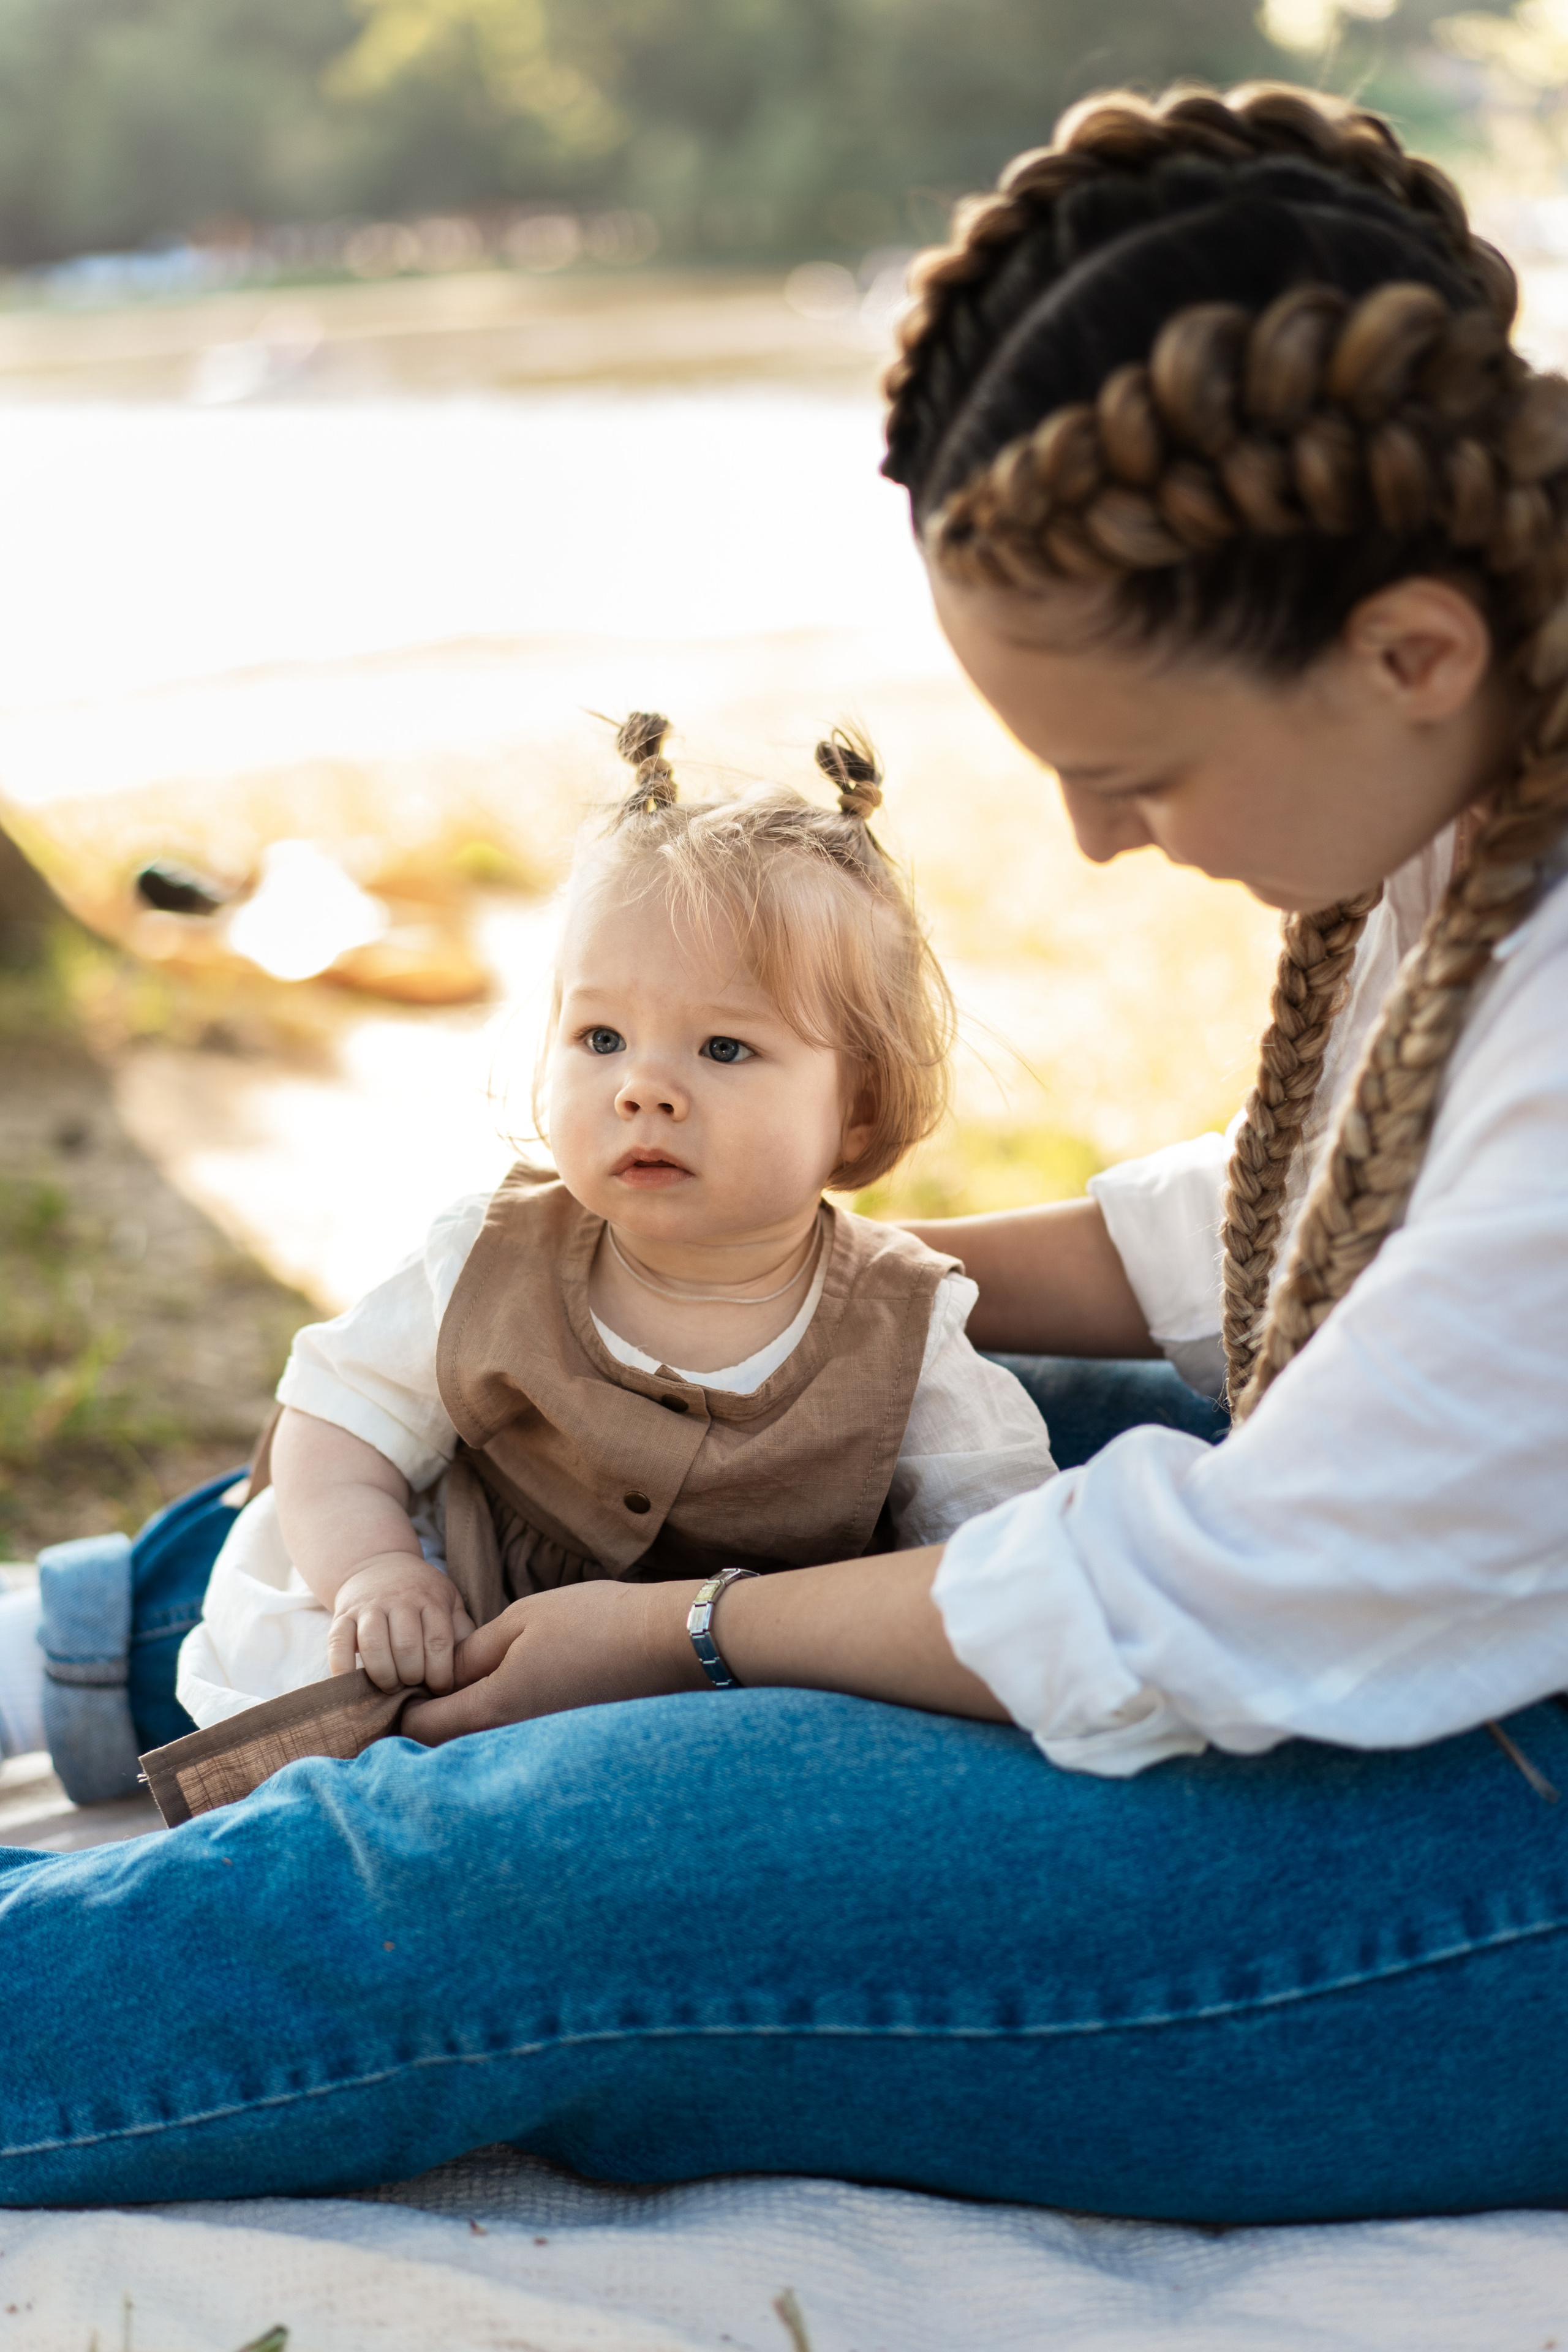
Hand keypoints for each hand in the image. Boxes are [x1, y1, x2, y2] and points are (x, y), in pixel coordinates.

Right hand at [327, 1552, 475, 1691]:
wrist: (378, 1564)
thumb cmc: (421, 1593)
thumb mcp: (449, 1601)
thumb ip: (461, 1630)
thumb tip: (473, 1668)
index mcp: (430, 1599)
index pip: (438, 1641)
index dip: (440, 1672)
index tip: (440, 1689)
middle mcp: (398, 1600)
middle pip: (406, 1647)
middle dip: (412, 1676)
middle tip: (414, 1686)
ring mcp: (368, 1607)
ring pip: (374, 1646)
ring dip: (384, 1676)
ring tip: (392, 1687)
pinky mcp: (342, 1616)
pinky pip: (338, 1644)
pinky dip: (342, 1668)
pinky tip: (353, 1684)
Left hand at [399, 1580, 700, 1744]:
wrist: (667, 1644)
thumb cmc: (593, 1622)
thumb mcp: (521, 1620)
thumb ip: (473, 1651)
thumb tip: (444, 1674)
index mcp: (493, 1707)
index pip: (420, 1728)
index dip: (400, 1707)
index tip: (399, 1681)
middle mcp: (512, 1739)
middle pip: (448, 1746)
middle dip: (429, 1721)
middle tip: (426, 1687)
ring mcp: (540, 1746)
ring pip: (483, 1746)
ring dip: (466, 1724)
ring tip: (466, 1687)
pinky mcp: (563, 1742)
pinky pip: (515, 1742)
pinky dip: (502, 1725)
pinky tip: (513, 1692)